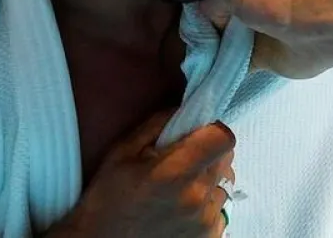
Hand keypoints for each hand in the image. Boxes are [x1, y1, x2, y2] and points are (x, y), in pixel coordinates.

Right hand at [50, 109, 235, 236]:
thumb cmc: (107, 200)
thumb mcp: (121, 154)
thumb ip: (156, 125)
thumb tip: (185, 108)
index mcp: (175, 173)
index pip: (223, 138)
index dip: (212, 130)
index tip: (198, 132)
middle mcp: (196, 197)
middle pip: (226, 158)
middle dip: (209, 152)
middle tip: (184, 160)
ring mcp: (205, 221)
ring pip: (224, 183)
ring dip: (208, 180)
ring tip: (180, 189)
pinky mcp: (210, 237)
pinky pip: (220, 208)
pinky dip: (206, 204)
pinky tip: (181, 209)